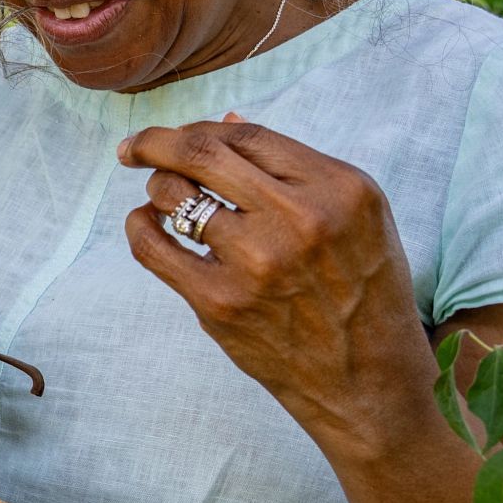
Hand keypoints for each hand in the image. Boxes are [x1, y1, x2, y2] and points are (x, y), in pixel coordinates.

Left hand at [117, 115, 435, 454]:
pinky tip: (148, 225)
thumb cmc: (363, 292)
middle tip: (133, 147)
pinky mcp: (221, 303)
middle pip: (201, 153)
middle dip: (154, 142)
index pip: (247, 135)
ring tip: (163, 199)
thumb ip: (293, 168)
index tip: (176, 135)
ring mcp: (257, 262)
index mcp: (340, 188)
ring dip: (157, 189)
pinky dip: (139, 227)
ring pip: (172, 195)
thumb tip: (226, 120)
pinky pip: (152, 247)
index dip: (202, 128)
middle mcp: (300, 219)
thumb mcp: (357, 218)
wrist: (369, 383)